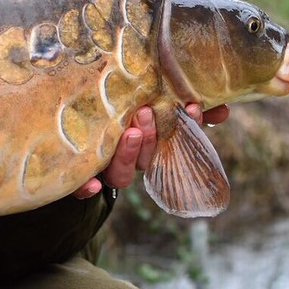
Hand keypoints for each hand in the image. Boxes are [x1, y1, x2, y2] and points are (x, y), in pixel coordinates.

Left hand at [71, 103, 229, 198]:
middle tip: (146, 112)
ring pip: (121, 173)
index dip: (187, 128)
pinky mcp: (79, 173)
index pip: (173, 143)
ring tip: (130, 132)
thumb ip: (184, 105)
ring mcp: (104, 167)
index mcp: (147, 143)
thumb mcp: (147, 100)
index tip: (193, 106)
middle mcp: (128, 159)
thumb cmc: (114, 110)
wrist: (64, 130)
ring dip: (128, 155)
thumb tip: (223, 110)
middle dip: (151, 138)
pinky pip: (82, 186)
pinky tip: (91, 185)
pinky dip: (87, 187)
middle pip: (146, 158)